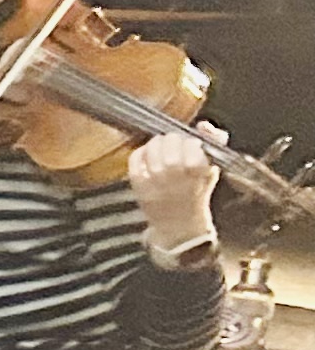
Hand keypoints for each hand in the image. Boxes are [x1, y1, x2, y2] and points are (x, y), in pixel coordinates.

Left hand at [129, 130, 219, 256]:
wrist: (178, 223)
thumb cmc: (196, 190)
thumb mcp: (212, 168)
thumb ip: (214, 142)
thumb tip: (204, 125)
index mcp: (199, 174)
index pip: (192, 150)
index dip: (191, 144)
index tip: (194, 146)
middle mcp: (177, 180)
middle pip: (170, 147)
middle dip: (173, 140)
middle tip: (175, 143)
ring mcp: (156, 182)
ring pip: (152, 151)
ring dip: (157, 144)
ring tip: (162, 147)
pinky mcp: (138, 185)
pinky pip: (135, 159)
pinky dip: (141, 152)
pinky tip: (148, 156)